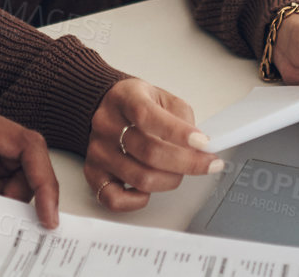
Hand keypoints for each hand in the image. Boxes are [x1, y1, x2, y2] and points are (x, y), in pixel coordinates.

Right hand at [84, 78, 221, 211]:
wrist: (105, 107)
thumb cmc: (136, 104)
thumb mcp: (162, 98)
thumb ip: (182, 118)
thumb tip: (200, 147)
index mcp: (125, 98)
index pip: (147, 116)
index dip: (178, 133)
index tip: (203, 143)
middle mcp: (107, 124)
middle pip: (150, 152)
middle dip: (187, 163)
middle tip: (205, 164)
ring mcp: (98, 151)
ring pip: (141, 178)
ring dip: (170, 180)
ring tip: (178, 172)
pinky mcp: (93, 173)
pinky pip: (114, 198)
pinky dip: (137, 201)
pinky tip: (147, 189)